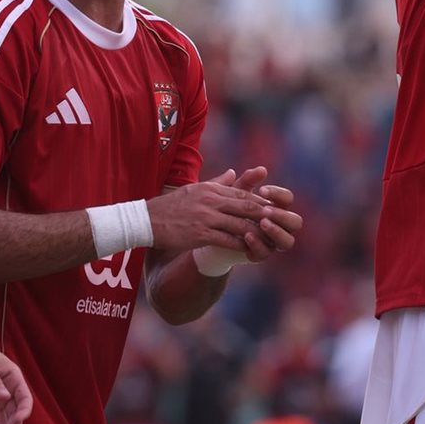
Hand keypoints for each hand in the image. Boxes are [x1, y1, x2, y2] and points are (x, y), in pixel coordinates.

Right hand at [147, 170, 279, 253]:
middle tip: (279, 222)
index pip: (242, 193)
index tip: (273, 209)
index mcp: (210, 189)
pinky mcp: (200, 234)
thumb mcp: (194, 189)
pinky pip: (227, 240)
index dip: (260, 202)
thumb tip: (234, 173)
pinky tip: (249, 250)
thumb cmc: (170, 206)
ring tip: (269, 239)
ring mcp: (206, 217)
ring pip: (240, 224)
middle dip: (264, 215)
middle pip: (245, 206)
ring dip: (256, 232)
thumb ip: (217, 182)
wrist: (146, 220)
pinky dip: (240, 245)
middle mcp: (210, 200)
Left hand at [231, 166, 302, 260]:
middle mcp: (280, 226)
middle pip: (296, 222)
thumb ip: (248, 181)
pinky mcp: (259, 254)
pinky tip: (246, 235)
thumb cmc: (228, 207)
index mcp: (277, 207)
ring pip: (287, 241)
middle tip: (266, 211)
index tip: (262, 190)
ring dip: (276, 231)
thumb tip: (262, 169)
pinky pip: (265, 253)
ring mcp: (272, 242)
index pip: (288, 199)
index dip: (278, 195)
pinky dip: (257, 244)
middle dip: (282, 216)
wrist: (211, 230)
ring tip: (261, 223)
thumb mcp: (235, 192)